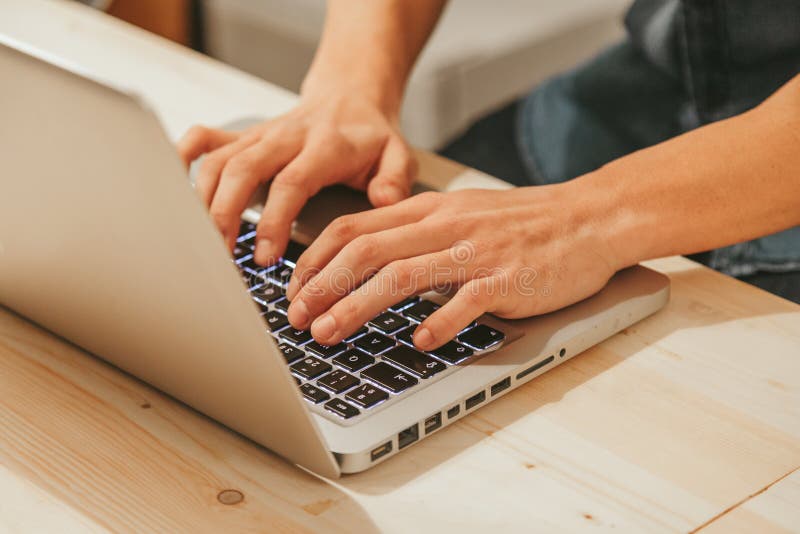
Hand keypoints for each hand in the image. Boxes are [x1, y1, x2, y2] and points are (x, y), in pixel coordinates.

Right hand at [176, 92, 416, 263]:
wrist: (352, 96)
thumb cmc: (372, 136)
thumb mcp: (398, 154)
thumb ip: (395, 178)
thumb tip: (382, 201)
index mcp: (324, 146)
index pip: (291, 183)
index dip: (274, 220)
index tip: (265, 257)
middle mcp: (286, 137)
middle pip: (242, 170)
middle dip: (225, 215)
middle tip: (223, 256)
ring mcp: (261, 135)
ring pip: (219, 161)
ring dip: (204, 201)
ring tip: (204, 243)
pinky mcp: (245, 135)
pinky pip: (206, 139)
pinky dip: (183, 158)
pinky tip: (173, 186)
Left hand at [284, 184, 622, 350]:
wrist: (589, 217)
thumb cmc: (522, 221)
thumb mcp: (460, 214)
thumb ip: (415, 233)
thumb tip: (366, 264)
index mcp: (428, 209)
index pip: (354, 228)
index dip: (314, 260)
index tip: (293, 290)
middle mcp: (445, 225)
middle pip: (366, 251)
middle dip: (322, 286)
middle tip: (296, 318)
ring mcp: (476, 251)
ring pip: (402, 275)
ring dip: (358, 307)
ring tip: (330, 334)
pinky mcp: (508, 278)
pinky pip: (466, 301)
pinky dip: (438, 322)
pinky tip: (417, 343)